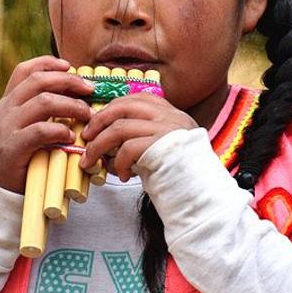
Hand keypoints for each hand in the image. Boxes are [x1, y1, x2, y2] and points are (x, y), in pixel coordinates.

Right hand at [0, 56, 94, 192]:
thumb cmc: (18, 157)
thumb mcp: (22, 128)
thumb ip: (39, 112)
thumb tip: (74, 95)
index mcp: (8, 102)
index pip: (25, 71)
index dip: (48, 63)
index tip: (69, 66)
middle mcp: (5, 110)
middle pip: (38, 81)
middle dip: (68, 81)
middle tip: (90, 89)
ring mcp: (6, 128)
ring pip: (43, 102)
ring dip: (71, 105)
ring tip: (87, 114)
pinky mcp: (12, 148)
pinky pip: (40, 131)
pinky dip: (60, 130)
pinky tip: (71, 137)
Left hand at [80, 93, 196, 180]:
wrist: (205, 194)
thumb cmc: (181, 174)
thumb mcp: (163, 147)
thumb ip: (142, 136)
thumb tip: (106, 137)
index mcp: (171, 112)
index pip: (136, 98)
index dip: (112, 107)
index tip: (97, 121)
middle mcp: (170, 116)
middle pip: (123, 107)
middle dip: (99, 121)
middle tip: (86, 137)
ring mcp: (166, 130)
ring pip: (120, 128)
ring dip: (99, 145)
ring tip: (91, 160)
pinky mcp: (161, 147)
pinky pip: (128, 149)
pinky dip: (118, 163)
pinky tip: (122, 175)